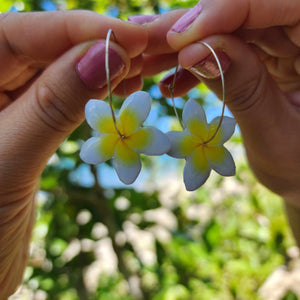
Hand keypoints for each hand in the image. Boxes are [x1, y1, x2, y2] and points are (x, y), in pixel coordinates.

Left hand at [0, 11, 146, 296]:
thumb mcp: (8, 162)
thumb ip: (53, 106)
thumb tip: (104, 57)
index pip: (20, 33)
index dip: (77, 30)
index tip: (128, 36)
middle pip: (40, 49)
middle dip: (92, 46)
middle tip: (142, 48)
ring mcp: (3, 108)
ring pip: (54, 74)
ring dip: (96, 69)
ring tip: (137, 66)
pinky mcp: (24, 129)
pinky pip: (59, 101)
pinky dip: (90, 95)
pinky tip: (116, 89)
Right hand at [131, 1, 299, 206]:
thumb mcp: (275, 135)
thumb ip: (242, 89)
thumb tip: (195, 52)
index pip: (276, 4)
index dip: (224, 12)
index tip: (180, 37)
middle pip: (244, 15)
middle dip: (193, 28)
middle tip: (146, 38)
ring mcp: (283, 47)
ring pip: (228, 31)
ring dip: (185, 47)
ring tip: (148, 62)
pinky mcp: (263, 60)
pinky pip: (226, 52)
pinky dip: (197, 67)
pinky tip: (172, 83)